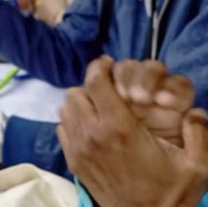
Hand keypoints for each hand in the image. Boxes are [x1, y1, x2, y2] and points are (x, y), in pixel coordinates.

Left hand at [57, 57, 207, 206]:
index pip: (95, 82)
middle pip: (76, 91)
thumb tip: (192, 109)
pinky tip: (92, 127)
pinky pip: (62, 127)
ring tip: (100, 107)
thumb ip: (198, 131)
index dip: (100, 67)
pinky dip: (73, 121)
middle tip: (108, 89)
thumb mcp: (196, 164)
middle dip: (91, 86)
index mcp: (120, 128)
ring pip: (66, 108)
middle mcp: (92, 134)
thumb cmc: (171, 193)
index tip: (109, 63)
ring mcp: (78, 148)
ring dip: (81, 103)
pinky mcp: (72, 160)